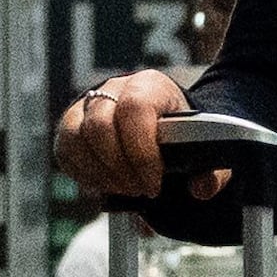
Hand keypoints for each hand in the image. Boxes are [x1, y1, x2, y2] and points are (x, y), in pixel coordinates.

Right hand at [57, 69, 221, 202]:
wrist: (164, 128)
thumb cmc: (183, 138)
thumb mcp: (205, 152)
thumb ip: (212, 172)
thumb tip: (203, 188)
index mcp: (151, 85)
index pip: (134, 110)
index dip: (141, 153)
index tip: (155, 185)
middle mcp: (114, 88)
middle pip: (99, 126)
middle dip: (119, 169)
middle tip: (140, 190)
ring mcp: (88, 104)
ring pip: (76, 138)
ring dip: (100, 174)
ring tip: (125, 188)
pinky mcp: (71, 124)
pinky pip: (64, 150)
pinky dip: (82, 174)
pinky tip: (107, 183)